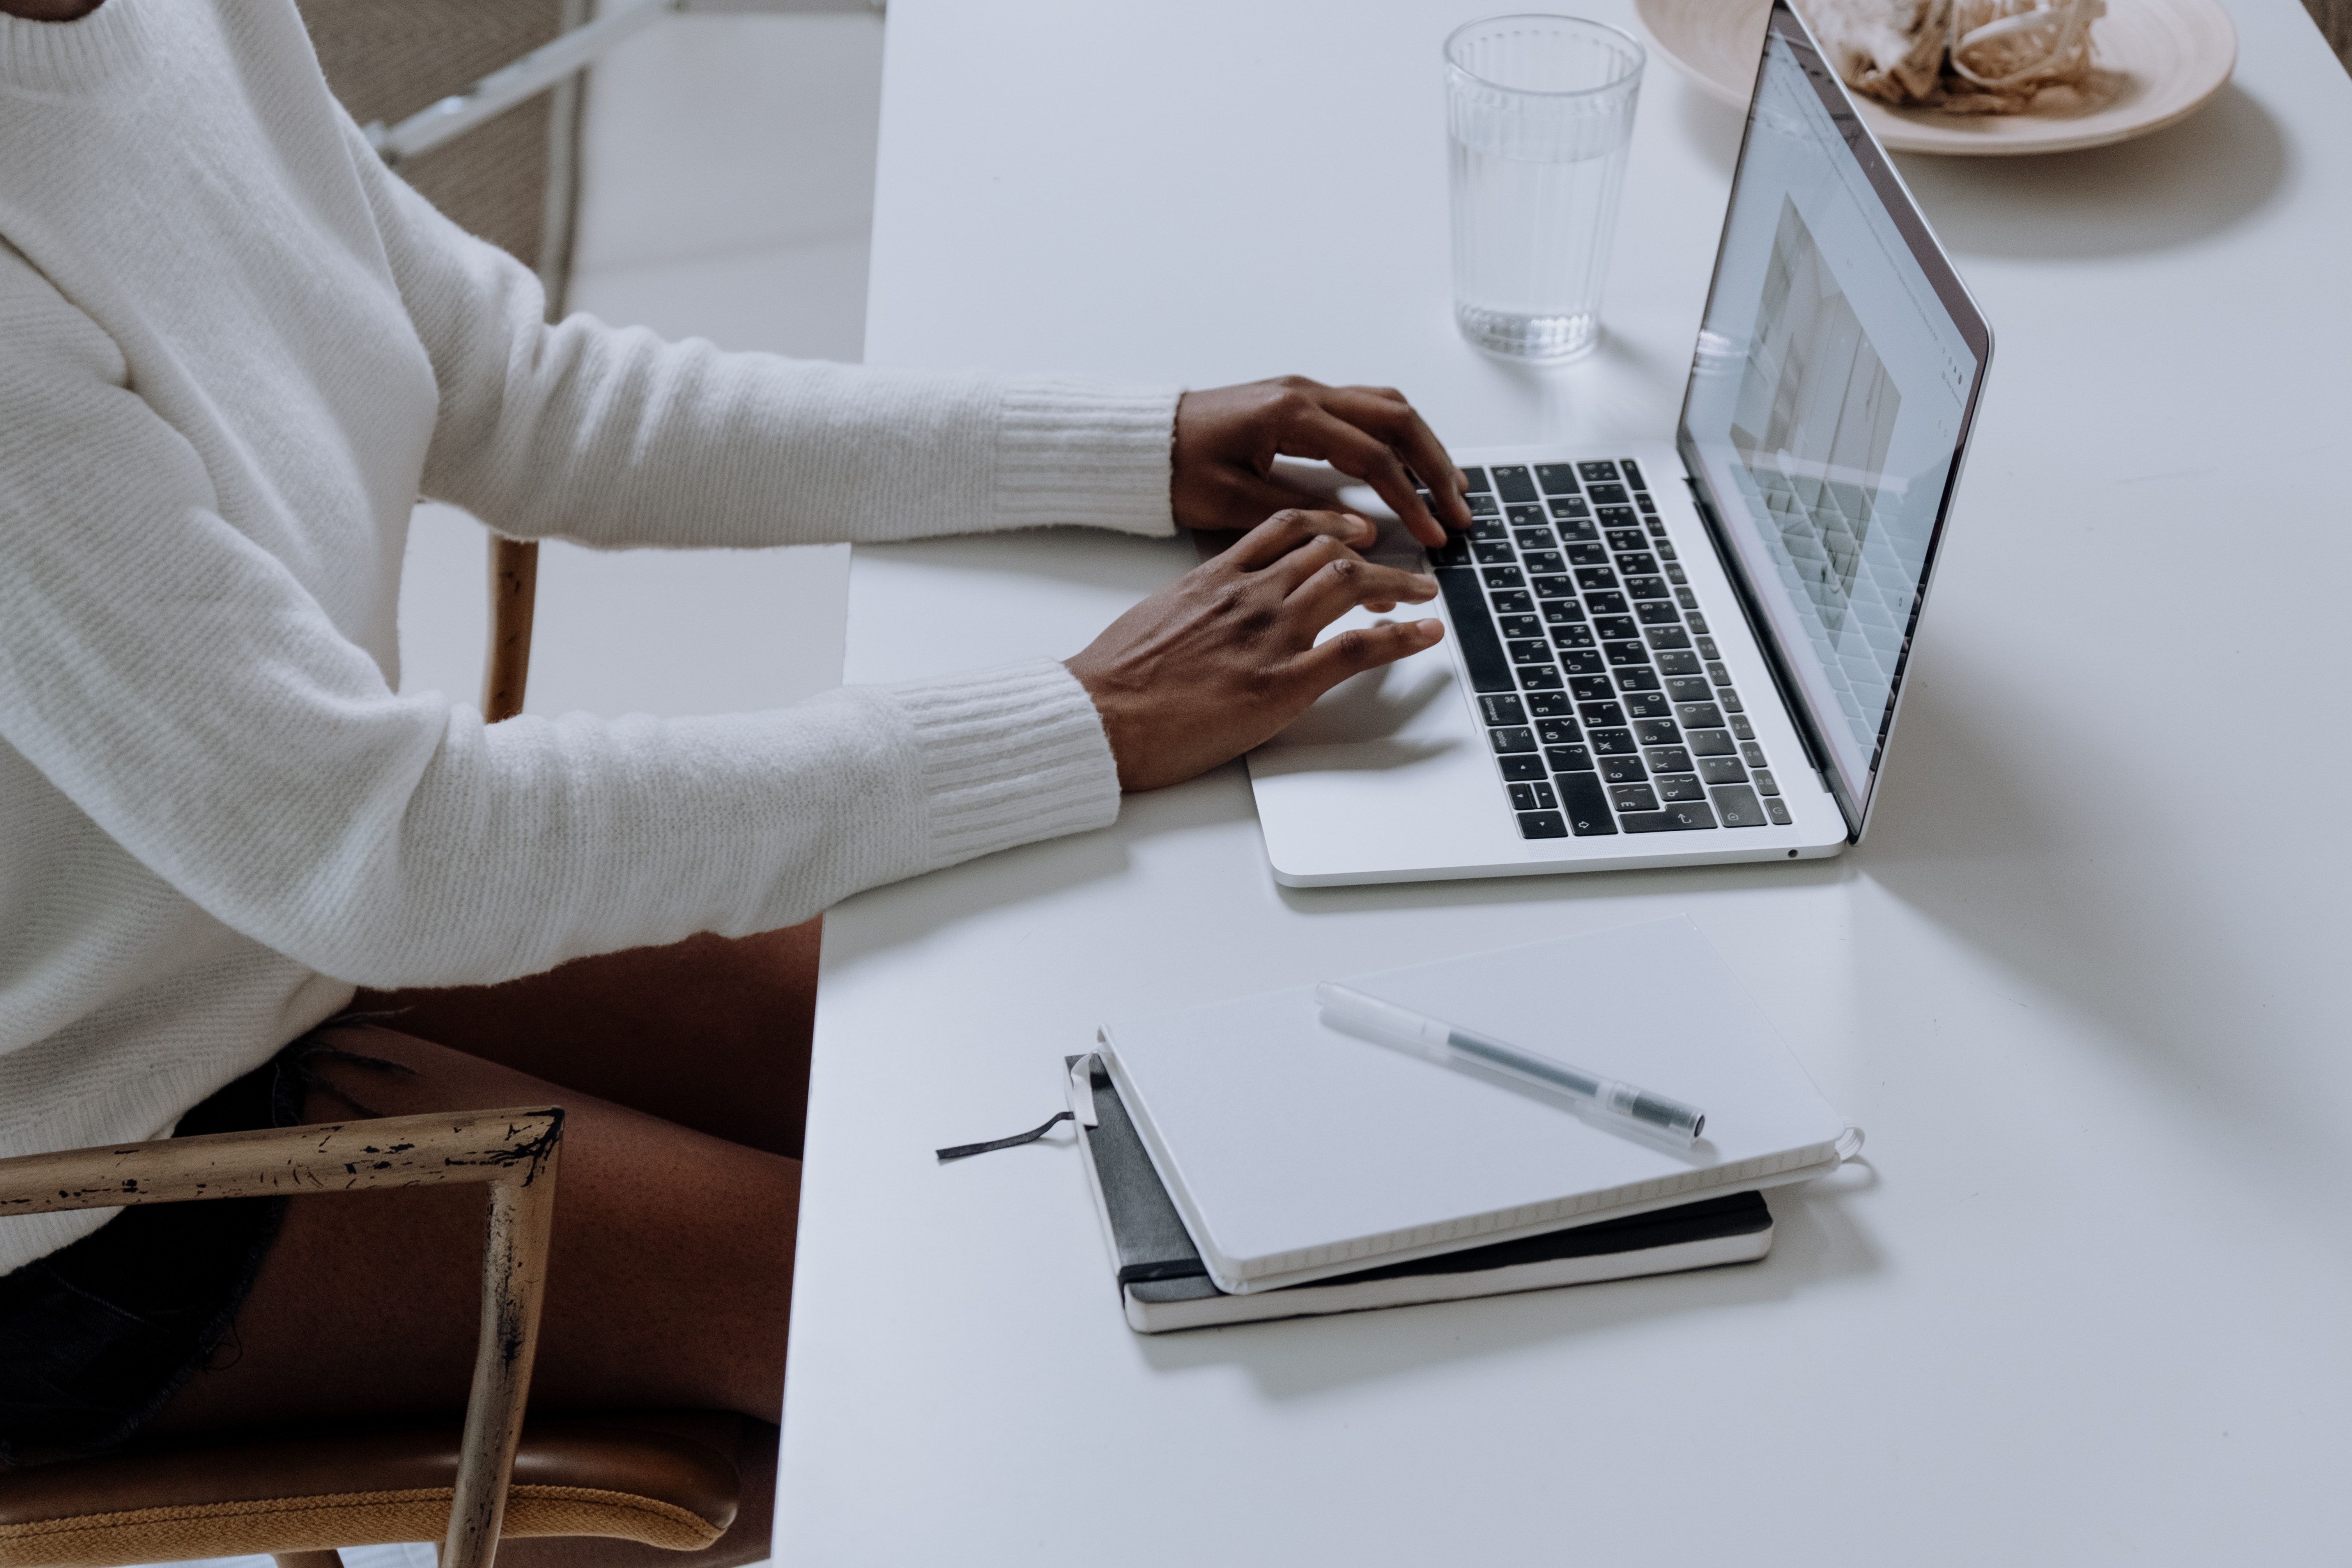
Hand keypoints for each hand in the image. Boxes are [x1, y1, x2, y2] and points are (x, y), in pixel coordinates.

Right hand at [1065, 509, 1443, 791]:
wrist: (1100, 714)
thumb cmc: (1115, 677)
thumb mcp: (1157, 617)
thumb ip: (1197, 604)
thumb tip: (1213, 610)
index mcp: (1215, 577)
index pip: (1285, 529)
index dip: (1329, 525)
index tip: (1351, 533)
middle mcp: (1249, 595)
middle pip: (1328, 551)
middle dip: (1373, 555)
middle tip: (1400, 570)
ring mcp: (1269, 635)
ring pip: (1350, 584)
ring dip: (1398, 585)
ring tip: (1423, 592)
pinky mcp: (1282, 683)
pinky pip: (1357, 649)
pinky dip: (1402, 637)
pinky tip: (1426, 634)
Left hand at [1172, 377, 1472, 547]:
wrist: (1144, 441)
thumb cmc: (1177, 470)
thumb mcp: (1231, 502)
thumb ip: (1300, 513)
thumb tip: (1363, 530)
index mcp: (1291, 416)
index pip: (1373, 456)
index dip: (1410, 498)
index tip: (1434, 534)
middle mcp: (1305, 393)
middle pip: (1396, 419)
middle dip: (1436, 466)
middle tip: (1460, 510)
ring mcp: (1305, 392)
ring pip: (1387, 407)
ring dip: (1424, 445)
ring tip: (1450, 487)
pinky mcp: (1300, 401)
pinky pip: (1366, 409)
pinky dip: (1397, 435)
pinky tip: (1410, 465)